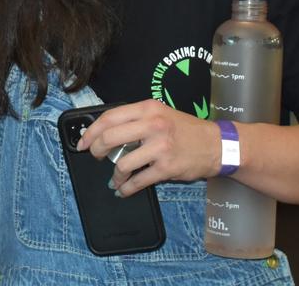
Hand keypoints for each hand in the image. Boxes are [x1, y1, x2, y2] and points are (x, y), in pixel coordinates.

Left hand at [77, 100, 219, 196]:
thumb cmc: (184, 129)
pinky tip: (123, 189)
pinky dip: (126, 188)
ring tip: (114, 177)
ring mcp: (160, 147)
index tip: (83, 142)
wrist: (216, 145)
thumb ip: (135, 119)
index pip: (109, 117)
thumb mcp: (159, 113)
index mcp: (147, 108)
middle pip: (110, 138)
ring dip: (114, 174)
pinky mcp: (166, 168)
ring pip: (122, 163)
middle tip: (96, 157)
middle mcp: (152, 125)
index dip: (91, 131)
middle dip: (97, 151)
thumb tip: (104, 131)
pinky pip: (138, 181)